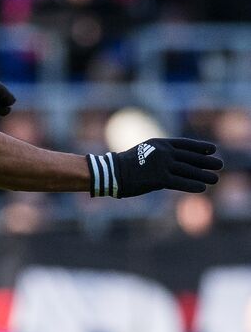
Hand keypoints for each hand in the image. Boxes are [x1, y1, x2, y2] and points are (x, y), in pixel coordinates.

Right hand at [88, 138, 222, 197]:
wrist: (112, 171)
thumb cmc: (127, 164)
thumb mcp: (146, 152)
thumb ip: (161, 155)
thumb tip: (177, 162)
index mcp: (160, 143)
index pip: (185, 144)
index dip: (200, 147)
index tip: (212, 149)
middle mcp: (163, 152)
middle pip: (190, 157)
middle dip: (206, 161)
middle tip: (219, 164)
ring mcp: (162, 164)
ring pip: (188, 170)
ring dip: (204, 174)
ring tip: (215, 178)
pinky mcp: (159, 178)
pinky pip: (180, 182)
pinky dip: (193, 185)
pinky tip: (202, 188)